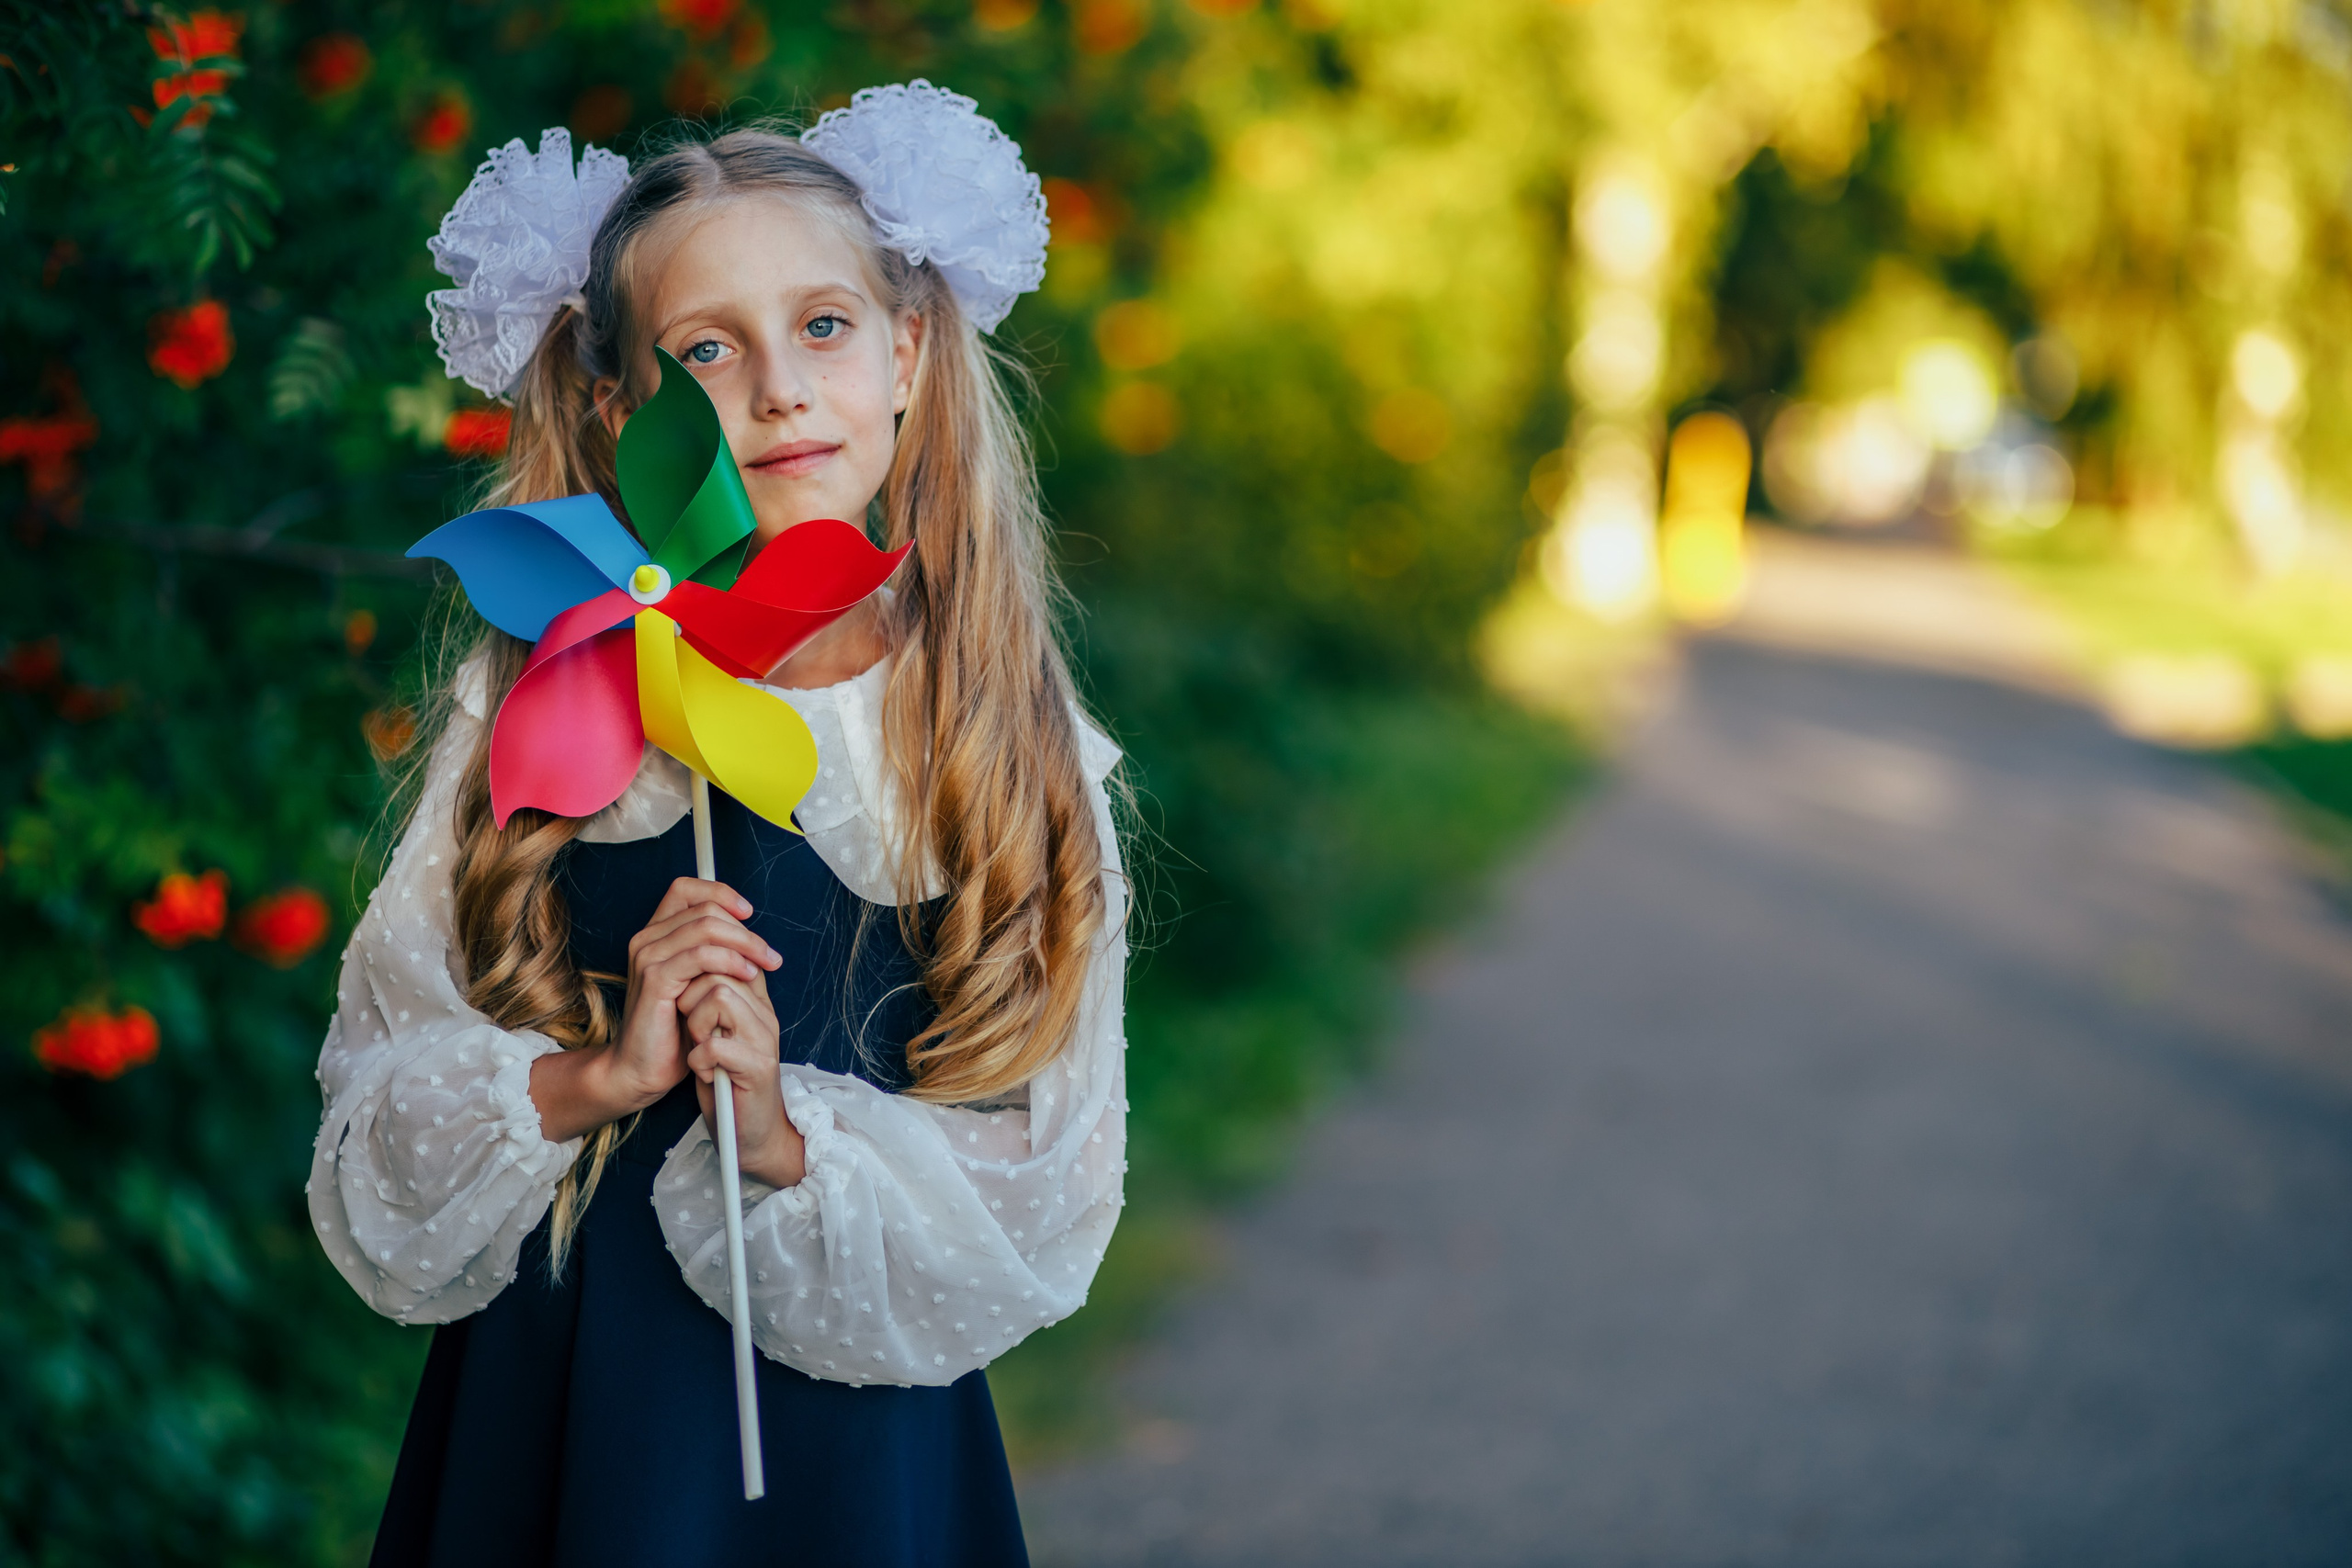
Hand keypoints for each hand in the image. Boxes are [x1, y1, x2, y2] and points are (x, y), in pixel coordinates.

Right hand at [531, 878, 780, 1143]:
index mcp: (657, 934)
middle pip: (705, 909)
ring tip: (765, 964)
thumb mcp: (698, 984)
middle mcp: (647, 939)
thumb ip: (714, 954)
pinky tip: (748, 975)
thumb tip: (750, 934)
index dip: (721, 893)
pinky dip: (730, 961)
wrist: (643, 1067)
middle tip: (769, 955)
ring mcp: (648, 957)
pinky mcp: (655, 980)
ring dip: (744, 943)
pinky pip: (701, 956)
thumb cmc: (673, 1029)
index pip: (687, 889)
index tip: (748, 914)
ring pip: (706, 927)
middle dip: (744, 929)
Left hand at [685, 972, 804, 1187]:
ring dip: (695, 1023)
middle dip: (690, 996)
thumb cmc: (725, 1086)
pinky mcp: (758, 1068)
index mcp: (756, 1004)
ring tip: (698, 1048)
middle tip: (691, 1029)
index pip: (733, 956)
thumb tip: (687, 969)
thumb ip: (709, 1003)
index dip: (702, 965)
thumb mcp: (714, 1034)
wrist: (747, 1136)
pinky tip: (702, 1071)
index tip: (684, 995)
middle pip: (720, 970)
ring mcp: (764, 1039)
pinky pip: (716, 1044)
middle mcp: (765, 1015)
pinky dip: (698, 1058)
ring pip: (719, 995)